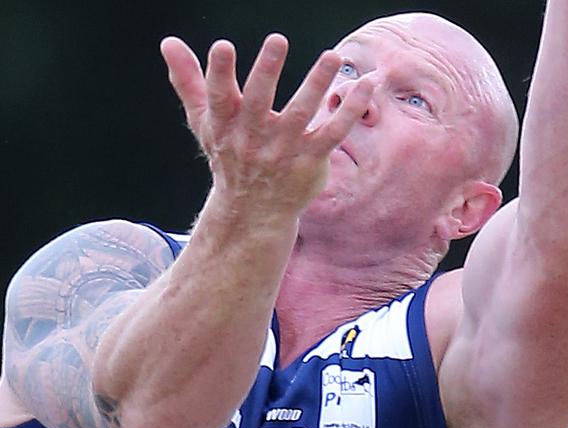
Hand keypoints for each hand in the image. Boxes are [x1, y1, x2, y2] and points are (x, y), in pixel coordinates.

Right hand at [160, 34, 372, 217]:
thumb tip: (168, 42)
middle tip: (276, 41)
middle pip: (259, 103)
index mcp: (226, 127)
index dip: (219, 74)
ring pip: (301, 114)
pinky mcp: (310, 160)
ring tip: (332, 57)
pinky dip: (350, 110)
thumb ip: (189, 82)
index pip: (219, 98)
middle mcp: (253, 139)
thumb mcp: (206, 123)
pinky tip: (365, 84)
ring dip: (316, 85)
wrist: (253, 211)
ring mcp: (284, 151)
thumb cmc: (229, 158)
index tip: (222, 46)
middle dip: (266, 73)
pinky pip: (333, 133)